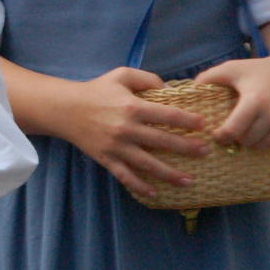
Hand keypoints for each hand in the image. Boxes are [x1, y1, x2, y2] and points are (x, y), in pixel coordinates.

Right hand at [50, 67, 210, 198]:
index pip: (167, 115)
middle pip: (163, 141)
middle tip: (205, 152)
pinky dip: (140, 186)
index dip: (188, 120)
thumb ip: (147, 78)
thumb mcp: (121, 75)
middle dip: (187, 147)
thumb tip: (170, 89)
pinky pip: (126, 176)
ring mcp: (117, 146)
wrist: (64, 108)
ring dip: (170, 174)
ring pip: (148, 164)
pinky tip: (155, 194)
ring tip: (189, 181)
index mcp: (132, 106)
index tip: (203, 125)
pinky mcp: (107, 159)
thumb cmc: (96, 90)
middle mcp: (127, 128)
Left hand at [196, 54, 269, 151]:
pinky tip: (266, 130)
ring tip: (250, 128)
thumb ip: (208, 78)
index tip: (216, 134)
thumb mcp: (233, 69)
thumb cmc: (260, 69)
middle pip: (248, 141)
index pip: (232, 132)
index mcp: (255, 100)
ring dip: (254, 141)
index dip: (220, 136)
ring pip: (264, 146)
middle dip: (238, 137)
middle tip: (235, 128)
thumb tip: (187, 90)